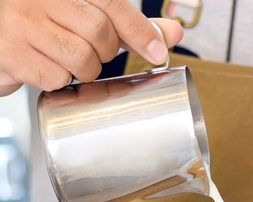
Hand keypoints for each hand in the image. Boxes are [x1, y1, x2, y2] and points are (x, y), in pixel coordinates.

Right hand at [0, 0, 182, 95]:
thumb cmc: (47, 29)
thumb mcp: (89, 19)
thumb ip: (129, 26)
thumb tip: (173, 33)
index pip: (112, 4)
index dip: (140, 31)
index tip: (158, 53)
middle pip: (100, 33)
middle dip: (106, 52)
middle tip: (92, 53)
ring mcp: (20, 23)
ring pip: (81, 59)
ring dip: (84, 70)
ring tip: (68, 61)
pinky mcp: (10, 53)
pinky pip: (55, 78)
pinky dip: (59, 82)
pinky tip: (47, 69)